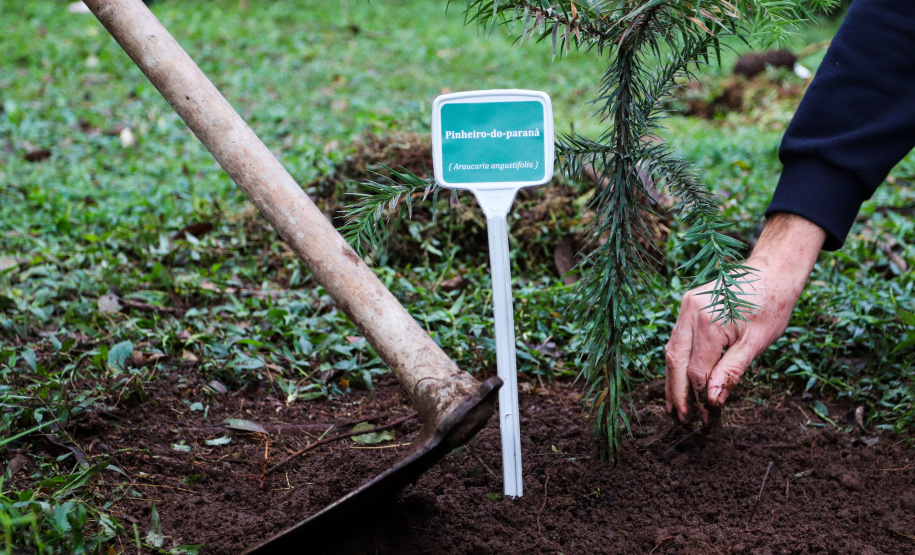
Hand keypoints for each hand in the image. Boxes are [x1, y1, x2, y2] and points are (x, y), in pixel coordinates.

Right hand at [665, 214, 826, 422]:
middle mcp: (690, 312)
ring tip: (674, 406)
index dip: (700, 398)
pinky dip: (678, 362)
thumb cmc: (770, 306)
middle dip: (677, 393)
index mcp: (709, 322)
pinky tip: (679, 379)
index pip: (698, 371)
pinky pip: (678, 339)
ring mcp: (685, 307)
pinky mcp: (687, 306)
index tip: (706, 419)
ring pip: (672, 351)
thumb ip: (731, 372)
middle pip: (677, 362)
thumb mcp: (757, 343)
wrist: (771, 272)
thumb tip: (712, 400)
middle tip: (681, 419)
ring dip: (672, 380)